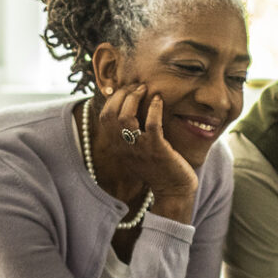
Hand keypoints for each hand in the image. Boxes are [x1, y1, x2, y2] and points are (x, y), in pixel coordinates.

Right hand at [92, 84, 198, 219]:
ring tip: (145, 89)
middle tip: (137, 87)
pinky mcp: (158, 150)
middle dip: (123, 94)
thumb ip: (129, 133)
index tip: (126, 90)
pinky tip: (159, 100)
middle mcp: (124, 147)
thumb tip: (127, 107)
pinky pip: (152, 124)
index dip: (112, 99)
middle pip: (112, 114)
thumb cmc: (157, 167)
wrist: (173, 190)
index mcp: (117, 146)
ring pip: (126, 117)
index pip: (104, 117)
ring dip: (134, 98)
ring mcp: (140, 149)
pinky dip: (154, 108)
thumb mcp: (136, 150)